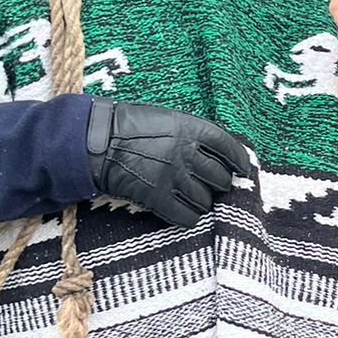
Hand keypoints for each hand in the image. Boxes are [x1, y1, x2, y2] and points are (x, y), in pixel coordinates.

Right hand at [84, 100, 248, 228]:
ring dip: (202, 202)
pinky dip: (188, 218)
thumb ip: (189, 134)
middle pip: (220, 178)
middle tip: (210, 186)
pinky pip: (186, 217)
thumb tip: (212, 153)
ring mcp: (173, 178)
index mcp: (191, 129)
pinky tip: (183, 214)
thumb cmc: (128, 125)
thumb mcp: (165, 118)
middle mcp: (187, 154)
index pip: (229, 147)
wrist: (96, 141)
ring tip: (193, 199)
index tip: (241, 169)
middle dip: (218, 184)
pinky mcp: (157, 199)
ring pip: (205, 201)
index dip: (239, 161)